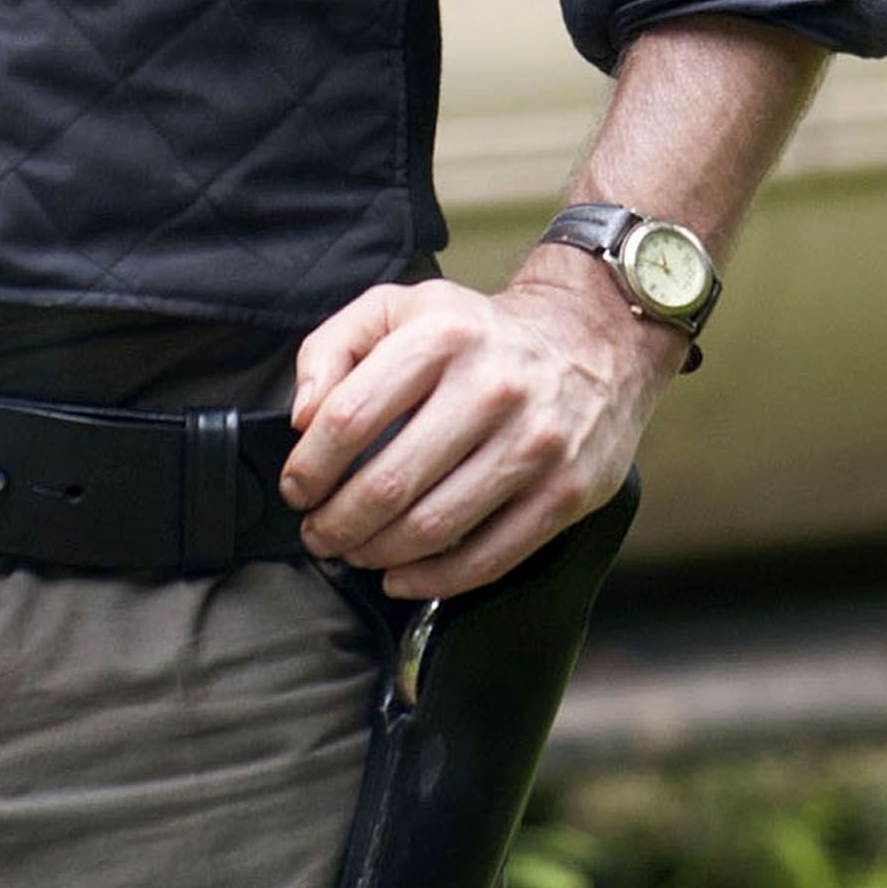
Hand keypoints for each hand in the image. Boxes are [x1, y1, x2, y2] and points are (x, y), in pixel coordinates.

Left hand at [279, 264, 682, 599]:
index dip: (312, 464)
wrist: (591, 342)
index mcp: (440, 336)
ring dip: (378, 553)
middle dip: (338, 521)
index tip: (296, 487)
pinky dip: (435, 580)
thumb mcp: (398, 307)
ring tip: (354, 552)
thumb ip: (333, 348)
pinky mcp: (565, 492)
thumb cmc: (475, 333)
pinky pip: (489, 556)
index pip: (351, 416)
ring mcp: (533, 444)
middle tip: (318, 534)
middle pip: (390, 481)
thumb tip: (302, 417)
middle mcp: (490, 388)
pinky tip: (401, 575)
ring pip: (435, 526)